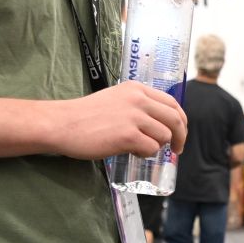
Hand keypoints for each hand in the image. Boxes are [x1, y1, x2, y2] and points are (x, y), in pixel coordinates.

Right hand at [47, 83, 188, 161]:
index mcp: (136, 89)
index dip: (181, 120)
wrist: (62, 124)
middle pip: (175, 119)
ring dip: (156, 146)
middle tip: (178, 149)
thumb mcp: (116, 100)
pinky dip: (145, 153)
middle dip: (180, 137)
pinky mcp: (128, 135)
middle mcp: (138, 99)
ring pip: (164, 136)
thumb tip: (160, 123)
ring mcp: (134, 117)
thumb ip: (137, 106)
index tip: (180, 132)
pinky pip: (152, 148)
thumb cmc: (85, 115)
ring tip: (138, 148)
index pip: (172, 103)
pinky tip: (131, 151)